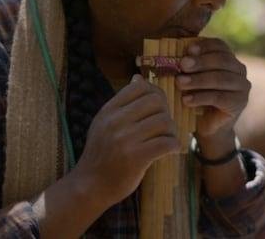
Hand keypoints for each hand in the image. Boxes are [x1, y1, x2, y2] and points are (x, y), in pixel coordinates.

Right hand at [71, 74, 180, 205]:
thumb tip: (138, 77)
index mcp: (108, 110)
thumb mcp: (104, 123)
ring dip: (171, 131)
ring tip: (166, 139)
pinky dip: (174, 145)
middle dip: (166, 112)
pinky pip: (167, 143)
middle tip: (164, 126)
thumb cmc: (102, 153)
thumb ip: (122, 103)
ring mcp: (125, 140)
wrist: (90, 185)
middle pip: (156, 101)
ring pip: (164, 121)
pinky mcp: (136, 158)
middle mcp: (115, 122)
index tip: (158, 107)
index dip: (155, 93)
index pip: (140, 87)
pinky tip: (170, 149)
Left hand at [178, 37, 249, 139]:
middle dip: (200, 62)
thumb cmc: (197, 96)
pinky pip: (219, 97)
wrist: (207, 125)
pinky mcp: (239, 103)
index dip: (204, 46)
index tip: (188, 49)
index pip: (219, 45)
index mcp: (229, 58)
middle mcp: (239, 70)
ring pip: (221, 79)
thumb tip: (174, 57)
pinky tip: (186, 100)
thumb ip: (188, 66)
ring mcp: (242, 87)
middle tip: (181, 66)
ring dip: (198, 80)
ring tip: (179, 83)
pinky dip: (201, 97)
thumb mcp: (192, 78)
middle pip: (222, 61)